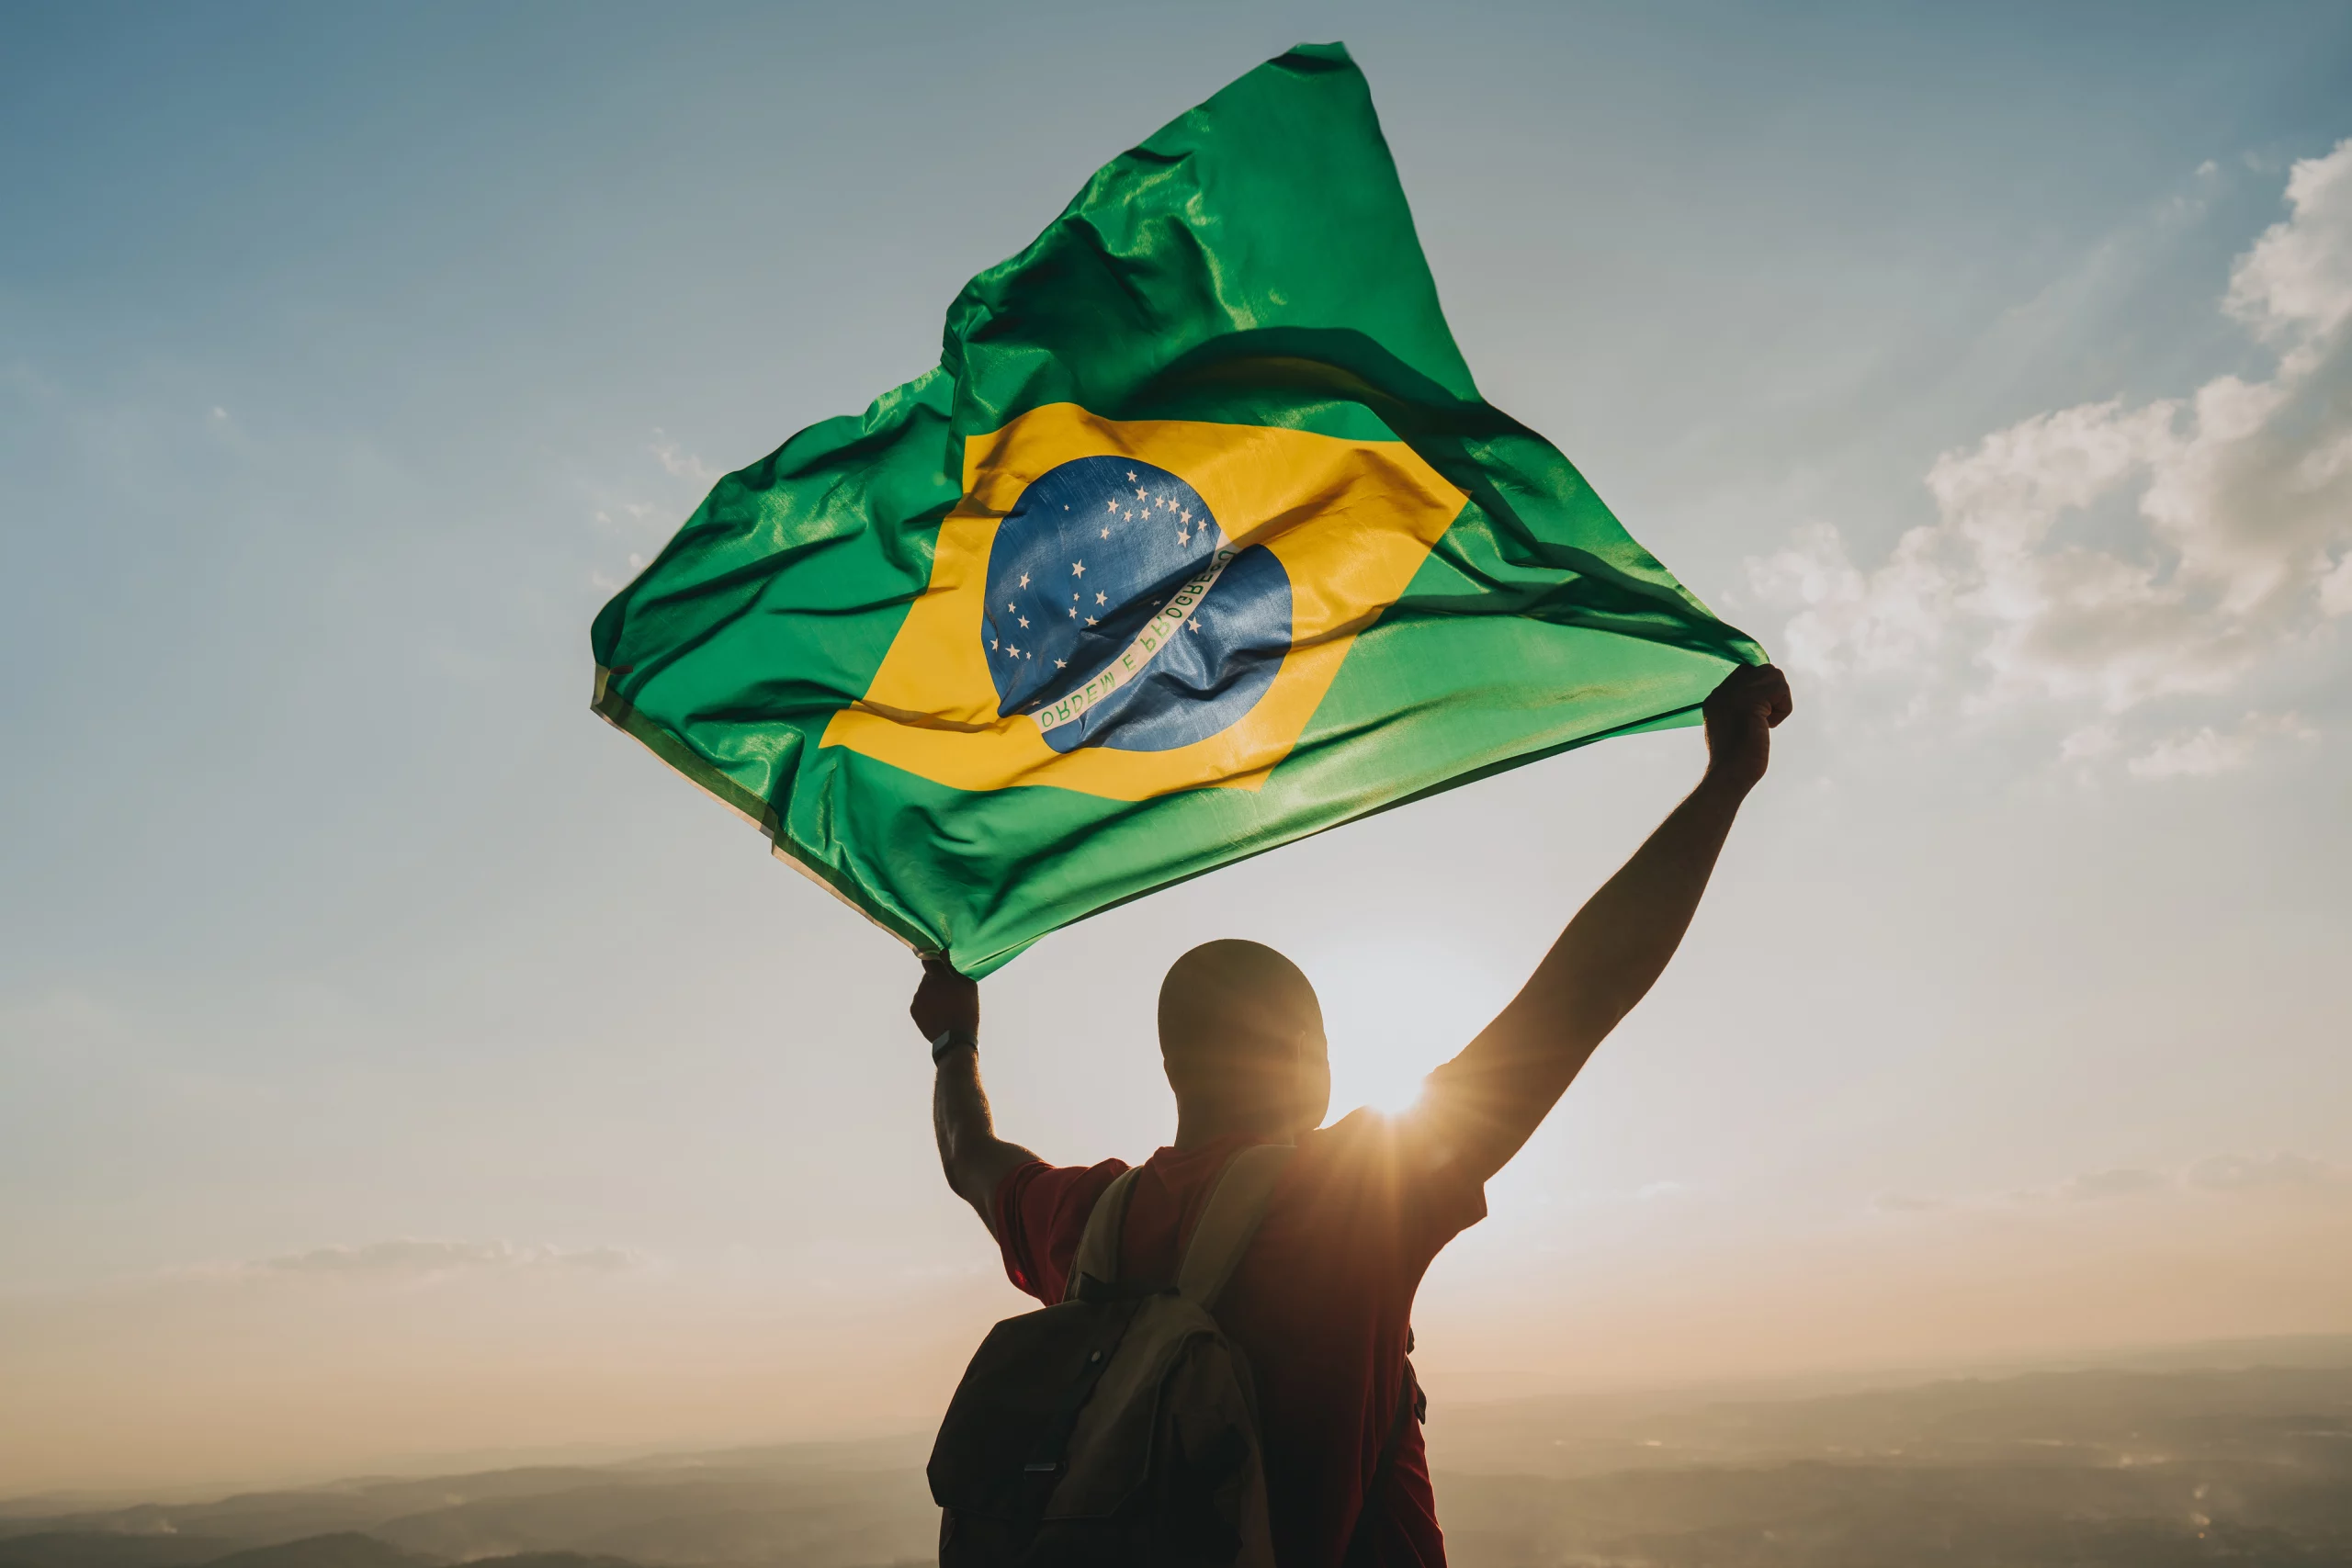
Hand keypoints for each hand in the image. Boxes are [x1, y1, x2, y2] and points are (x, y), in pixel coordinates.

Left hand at [911, 957, 978, 1046]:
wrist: (954, 1039)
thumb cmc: (966, 1010)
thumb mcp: (967, 987)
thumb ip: (953, 968)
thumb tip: (943, 953)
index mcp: (938, 976)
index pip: (929, 959)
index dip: (934, 960)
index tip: (939, 962)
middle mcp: (924, 985)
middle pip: (929, 976)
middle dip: (937, 981)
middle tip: (950, 993)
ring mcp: (917, 998)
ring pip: (925, 990)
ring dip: (932, 994)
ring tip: (945, 1006)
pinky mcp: (913, 1011)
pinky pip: (920, 1002)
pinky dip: (927, 1005)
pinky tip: (938, 1014)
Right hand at [1700, 663, 1791, 793]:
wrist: (1729, 776)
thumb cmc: (1735, 763)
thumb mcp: (1734, 728)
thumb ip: (1742, 710)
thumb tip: (1764, 703)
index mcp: (1716, 698)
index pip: (1746, 672)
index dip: (1762, 689)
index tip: (1759, 716)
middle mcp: (1723, 691)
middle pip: (1763, 669)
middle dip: (1773, 692)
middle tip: (1763, 719)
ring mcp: (1735, 693)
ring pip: (1775, 676)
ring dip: (1779, 700)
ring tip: (1765, 724)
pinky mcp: (1751, 700)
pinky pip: (1782, 689)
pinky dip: (1783, 709)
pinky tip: (1767, 727)